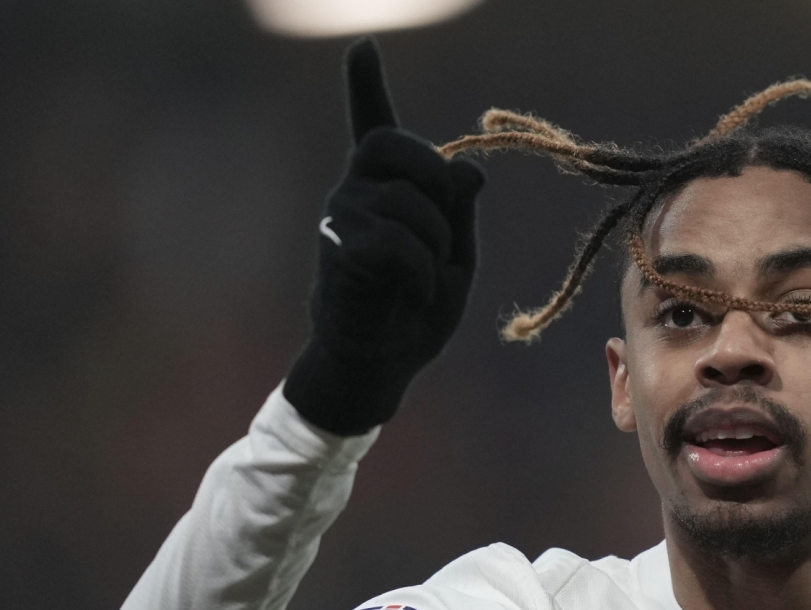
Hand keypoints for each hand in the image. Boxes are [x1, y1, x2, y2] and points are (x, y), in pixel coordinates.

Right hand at [283, 39, 484, 435]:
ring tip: (419, 280)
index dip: (366, 85)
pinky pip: (401, 243)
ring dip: (436, 247)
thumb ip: (460, 211)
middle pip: (400, 144)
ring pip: (413, 204)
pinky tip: (409, 293)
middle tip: (441, 229)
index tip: (363, 45)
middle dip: (434, 180)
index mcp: (384, 187)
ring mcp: (342, 214)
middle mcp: (355, 189)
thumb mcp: (454, 256)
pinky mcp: (340, 247)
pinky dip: (421, 274)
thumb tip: (470, 169)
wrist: (381, 363)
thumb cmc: (415, 310)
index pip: (374, 124)